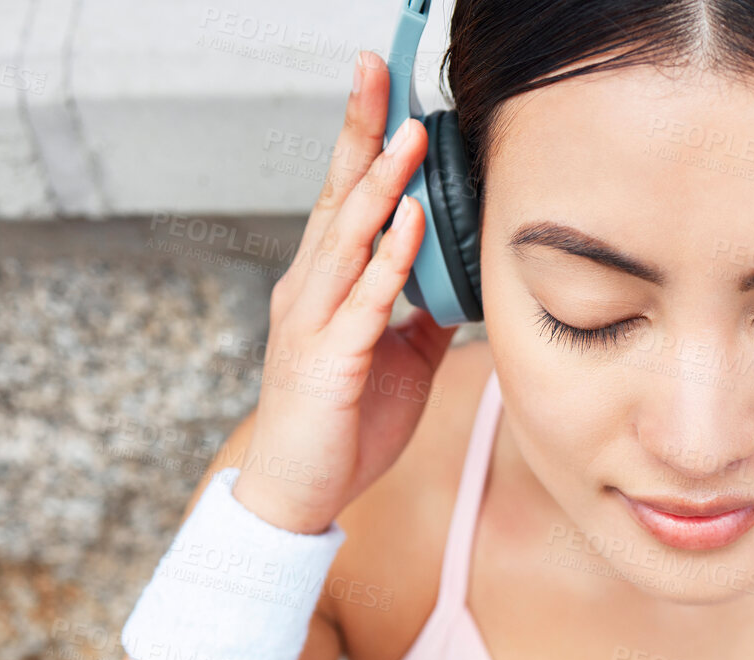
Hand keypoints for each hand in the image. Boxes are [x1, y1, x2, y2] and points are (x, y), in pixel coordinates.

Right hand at [233, 48, 456, 535]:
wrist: (299, 493)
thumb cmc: (342, 427)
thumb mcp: (395, 360)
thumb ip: (418, 316)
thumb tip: (454, 285)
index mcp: (324, 286)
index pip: (342, 198)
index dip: (362, 141)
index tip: (382, 88)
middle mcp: (309, 291)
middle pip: (335, 196)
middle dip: (360, 133)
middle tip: (377, 72)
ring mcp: (313, 324)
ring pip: (346, 238)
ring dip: (380, 186)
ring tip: (409, 139)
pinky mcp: (327, 362)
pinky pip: (364, 303)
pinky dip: (389, 261)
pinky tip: (411, 225)